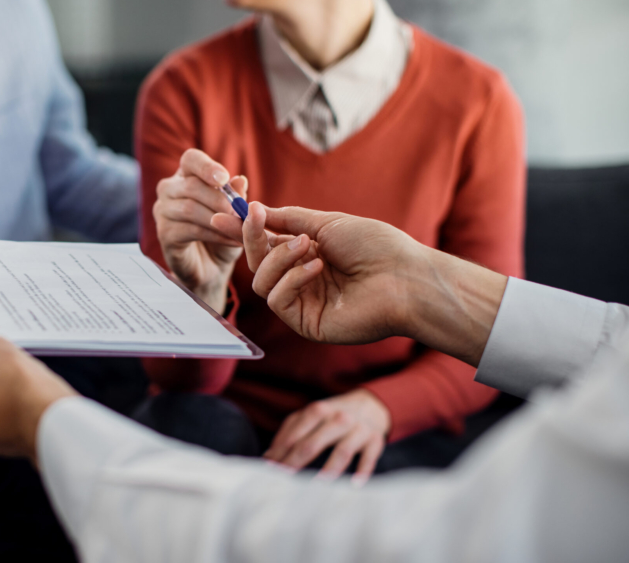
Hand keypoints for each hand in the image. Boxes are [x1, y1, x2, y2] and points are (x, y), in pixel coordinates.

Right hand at [153, 149, 248, 311]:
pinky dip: (215, 235)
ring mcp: (162, 211)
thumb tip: (239, 180)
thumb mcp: (235, 213)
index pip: (191, 159)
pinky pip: (190, 230)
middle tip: (240, 212)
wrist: (212, 268)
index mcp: (186, 176)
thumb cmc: (222, 233)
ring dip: (219, 219)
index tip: (224, 178)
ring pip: (189, 208)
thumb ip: (236, 197)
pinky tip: (232, 241)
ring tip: (241, 229)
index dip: (206, 167)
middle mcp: (169, 189)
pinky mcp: (164, 234)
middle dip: (219, 199)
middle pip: (191, 185)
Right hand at [211, 203, 507, 364]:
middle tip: (255, 218)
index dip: (244, 231)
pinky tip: (317, 268)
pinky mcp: (306, 323)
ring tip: (307, 246)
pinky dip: (292, 278)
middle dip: (253, 239)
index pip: (266, 244)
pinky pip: (278, 300)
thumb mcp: (327, 223)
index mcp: (307, 255)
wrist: (405, 277)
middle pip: (257, 263)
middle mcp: (301, 280)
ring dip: (278, 258)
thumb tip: (256, 210)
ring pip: (262, 282)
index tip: (223, 215)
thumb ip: (288, 219)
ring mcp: (303, 302)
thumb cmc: (376, 246)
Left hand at [264, 389, 389, 484]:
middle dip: (296, 463)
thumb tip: (268, 456)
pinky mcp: (374, 440)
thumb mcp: (311, 415)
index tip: (269, 470)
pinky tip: (354, 485)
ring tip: (316, 487)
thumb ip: (290, 431)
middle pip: (312, 443)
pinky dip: (362, 471)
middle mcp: (337, 418)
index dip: (280, 453)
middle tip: (284, 481)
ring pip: (341, 451)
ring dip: (329, 470)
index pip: (294, 435)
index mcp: (318, 410)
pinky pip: (369, 457)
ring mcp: (357, 429)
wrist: (370, 405)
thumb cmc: (333, 415)